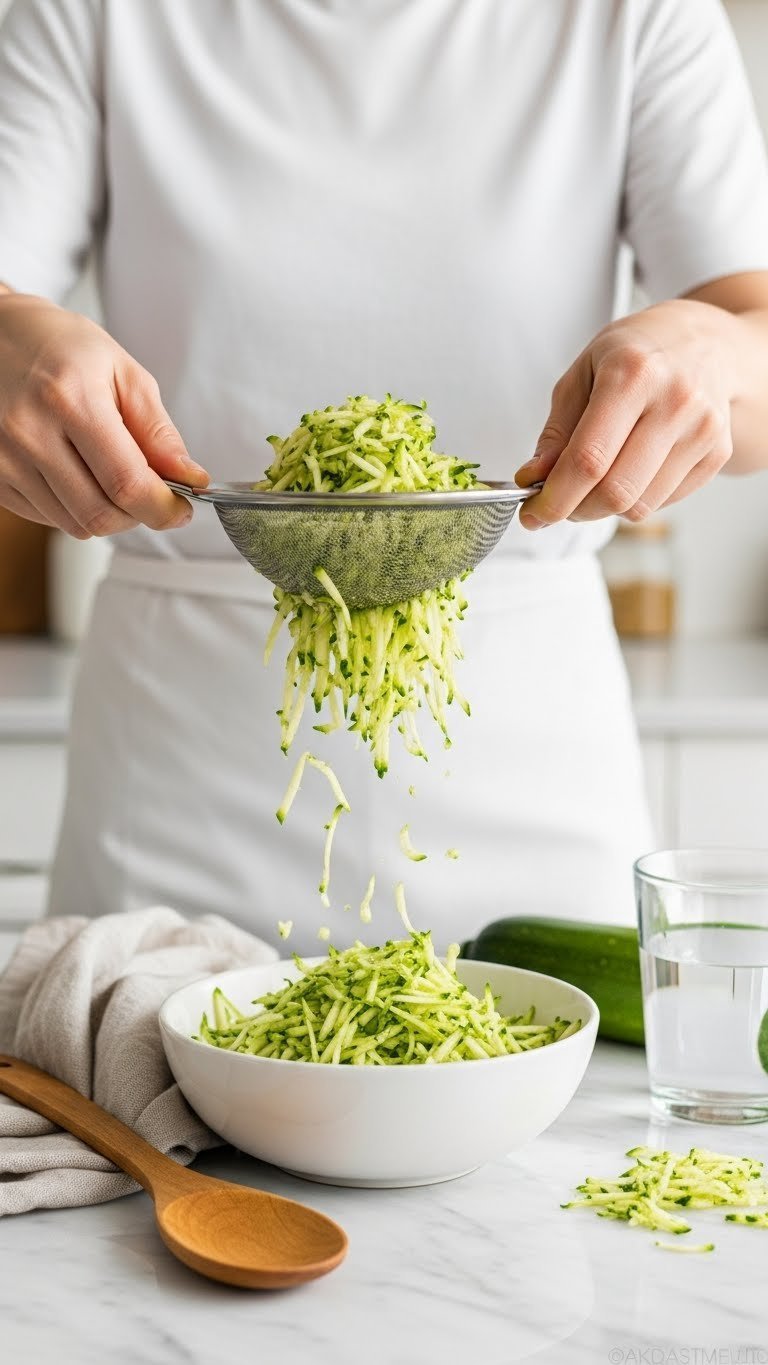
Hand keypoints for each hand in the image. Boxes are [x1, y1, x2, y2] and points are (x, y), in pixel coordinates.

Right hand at [0, 291, 208, 537]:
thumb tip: (189, 479)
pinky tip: (77, 473)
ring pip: (76, 524)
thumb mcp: (122, 372)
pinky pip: (49, 519)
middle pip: (100, 514)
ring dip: (107, 513)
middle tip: (151, 493)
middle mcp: (29, 432)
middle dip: (138, 515)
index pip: (126, 483)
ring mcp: (4, 459)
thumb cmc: (61, 348)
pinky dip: (75, 508)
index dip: (163, 508)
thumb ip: (158, 430)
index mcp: (69, 399)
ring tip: (110, 475)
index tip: (181, 509)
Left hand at [515, 300, 734, 528]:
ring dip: (605, 508)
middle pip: (616, 492)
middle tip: (559, 503)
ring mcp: (702, 430)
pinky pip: (662, 503)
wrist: (707, 343)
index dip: (555, 498)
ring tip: (597, 479)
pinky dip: (636, 499)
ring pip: (639, 506)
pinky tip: (632, 468)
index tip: (533, 513)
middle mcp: (675, 401)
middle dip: (576, 510)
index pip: (588, 459)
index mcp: (633, 373)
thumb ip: (557, 431)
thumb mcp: (584, 374)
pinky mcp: (717, 453)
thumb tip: (534, 478)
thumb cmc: (638, 355)